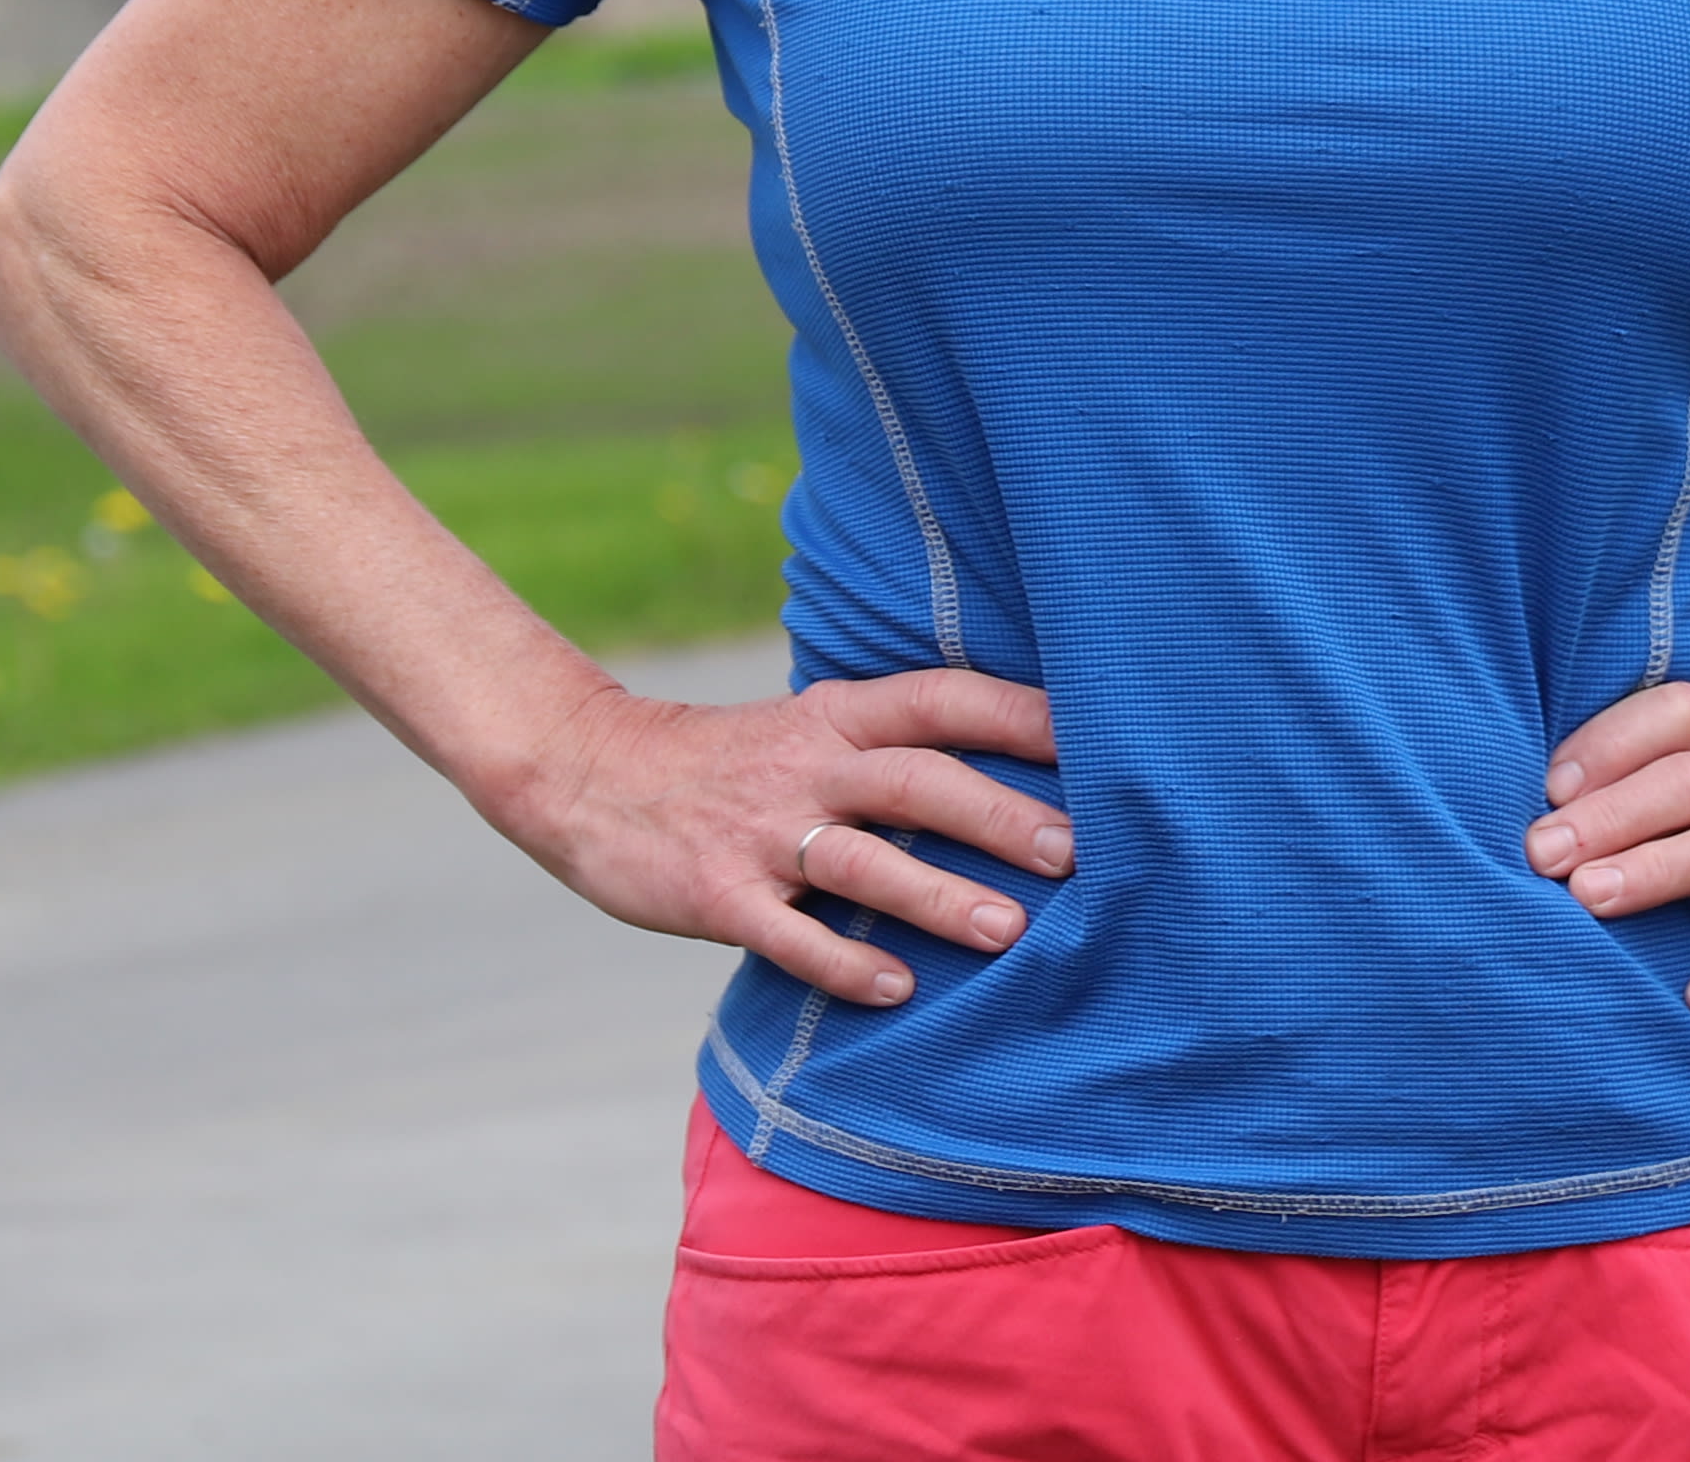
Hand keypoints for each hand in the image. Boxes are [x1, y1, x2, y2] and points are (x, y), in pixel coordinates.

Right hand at [488, 667, 1067, 1008]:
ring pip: (862, 859)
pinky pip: (787, 933)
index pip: (943, 700)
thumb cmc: (730, 763)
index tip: (1099, 736)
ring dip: (937, 894)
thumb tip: (1015, 775)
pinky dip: (843, 961)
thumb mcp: (810, 728)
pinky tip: (897, 990)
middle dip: (999, 813)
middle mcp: (807, 764)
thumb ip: (891, 748)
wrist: (590, 775)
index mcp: (837, 715)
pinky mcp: (716, 893)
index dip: (1019, 714)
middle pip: (917, 780)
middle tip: (1077, 851)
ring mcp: (761, 832)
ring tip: (1009, 930)